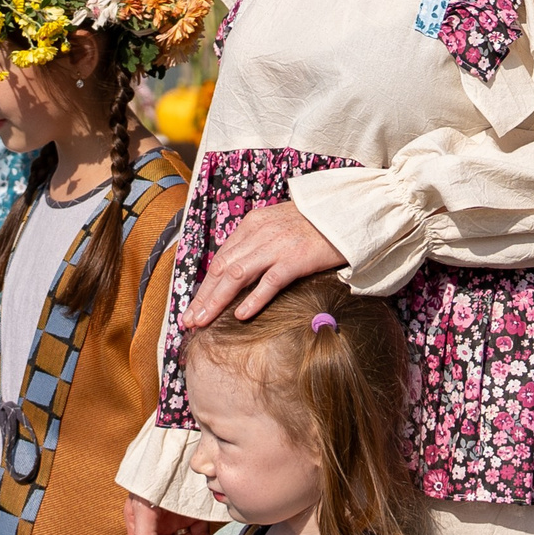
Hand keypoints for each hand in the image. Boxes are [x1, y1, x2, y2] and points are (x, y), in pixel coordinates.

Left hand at [186, 203, 344, 329]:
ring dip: (216, 301)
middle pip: (221, 269)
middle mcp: (259, 233)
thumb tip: (239, 270)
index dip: (204, 285)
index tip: (194, 306)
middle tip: (188, 321)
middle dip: (202, 297)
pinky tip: (240, 316)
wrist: (345, 212)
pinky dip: (253, 300)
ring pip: (236, 276)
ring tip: (203, 322)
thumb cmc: (314, 224)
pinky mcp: (295, 258)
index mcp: (252, 225)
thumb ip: (257, 243)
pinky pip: (269, 282)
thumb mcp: (278, 225)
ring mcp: (276, 246)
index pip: (220, 259)